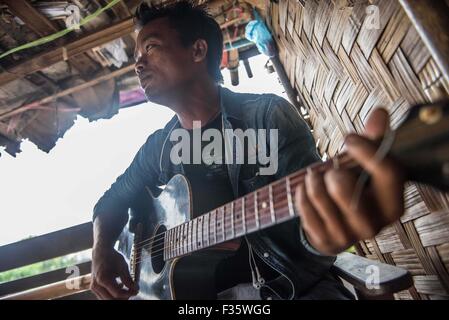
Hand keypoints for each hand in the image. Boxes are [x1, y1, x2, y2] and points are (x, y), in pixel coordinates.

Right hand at [90, 246, 138, 298]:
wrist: (101, 252)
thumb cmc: (112, 257)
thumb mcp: (123, 266)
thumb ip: (128, 279)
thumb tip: (135, 289)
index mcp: (103, 279)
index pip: (117, 293)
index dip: (129, 293)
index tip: (137, 290)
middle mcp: (96, 285)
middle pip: (111, 300)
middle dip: (124, 297)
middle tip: (133, 291)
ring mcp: (93, 288)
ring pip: (107, 299)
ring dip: (118, 297)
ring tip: (127, 289)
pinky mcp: (94, 288)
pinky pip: (104, 296)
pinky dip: (112, 295)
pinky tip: (119, 286)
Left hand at [295, 108, 404, 255]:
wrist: (339, 224)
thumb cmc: (356, 189)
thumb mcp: (366, 167)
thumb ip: (374, 140)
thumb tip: (380, 113)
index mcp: (393, 204)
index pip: (388, 172)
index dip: (367, 149)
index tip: (349, 139)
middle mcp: (375, 224)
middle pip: (344, 187)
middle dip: (331, 171)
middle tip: (330, 168)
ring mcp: (349, 236)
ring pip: (320, 197)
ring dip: (312, 180)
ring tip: (314, 177)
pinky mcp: (327, 241)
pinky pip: (305, 209)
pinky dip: (301, 194)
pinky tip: (306, 190)